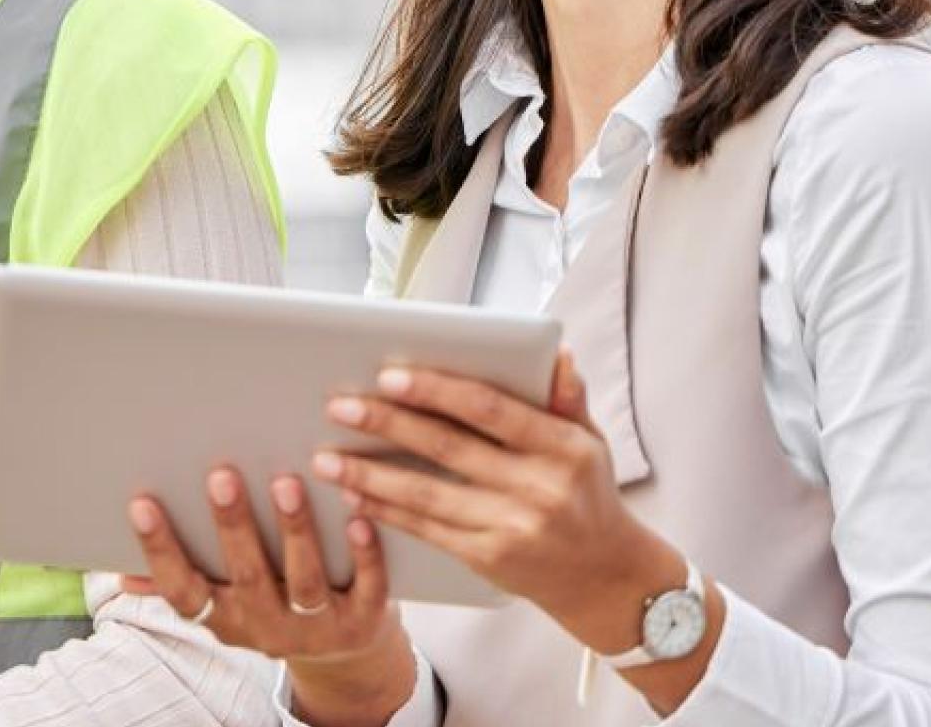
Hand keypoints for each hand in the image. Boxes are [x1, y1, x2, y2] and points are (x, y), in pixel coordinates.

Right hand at [124, 467, 415, 726]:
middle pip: (247, 577)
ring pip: (305, 583)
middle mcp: (267, 628)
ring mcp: (318, 628)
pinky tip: (357, 517)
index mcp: (224, 618)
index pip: (182, 589)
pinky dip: (364, 554)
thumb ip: (180, 584)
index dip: (160, 550)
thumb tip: (121, 575)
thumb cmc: (271, 605)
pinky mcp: (365, 621)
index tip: (141, 503)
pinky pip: (367, 588)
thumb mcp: (225, 603)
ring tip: (286, 483)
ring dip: (294, 532)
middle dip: (233, 527)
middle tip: (221, 475)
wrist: (346, 657)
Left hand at [313, 350, 683, 652]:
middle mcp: (538, 487)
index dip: (436, 391)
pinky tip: (353, 493)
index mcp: (563, 447)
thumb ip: (568, 398)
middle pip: (447, 447)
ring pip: (426, 494)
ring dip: (369, 473)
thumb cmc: (587, 494)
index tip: (388, 375)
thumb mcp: (590, 443)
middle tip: (339, 406)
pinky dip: (385, 510)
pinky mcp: (489, 559)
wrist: (605, 577)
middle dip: (386, 423)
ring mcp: (512, 527)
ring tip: (325, 456)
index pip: (489, 409)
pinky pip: (426, 529)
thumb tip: (557, 353)